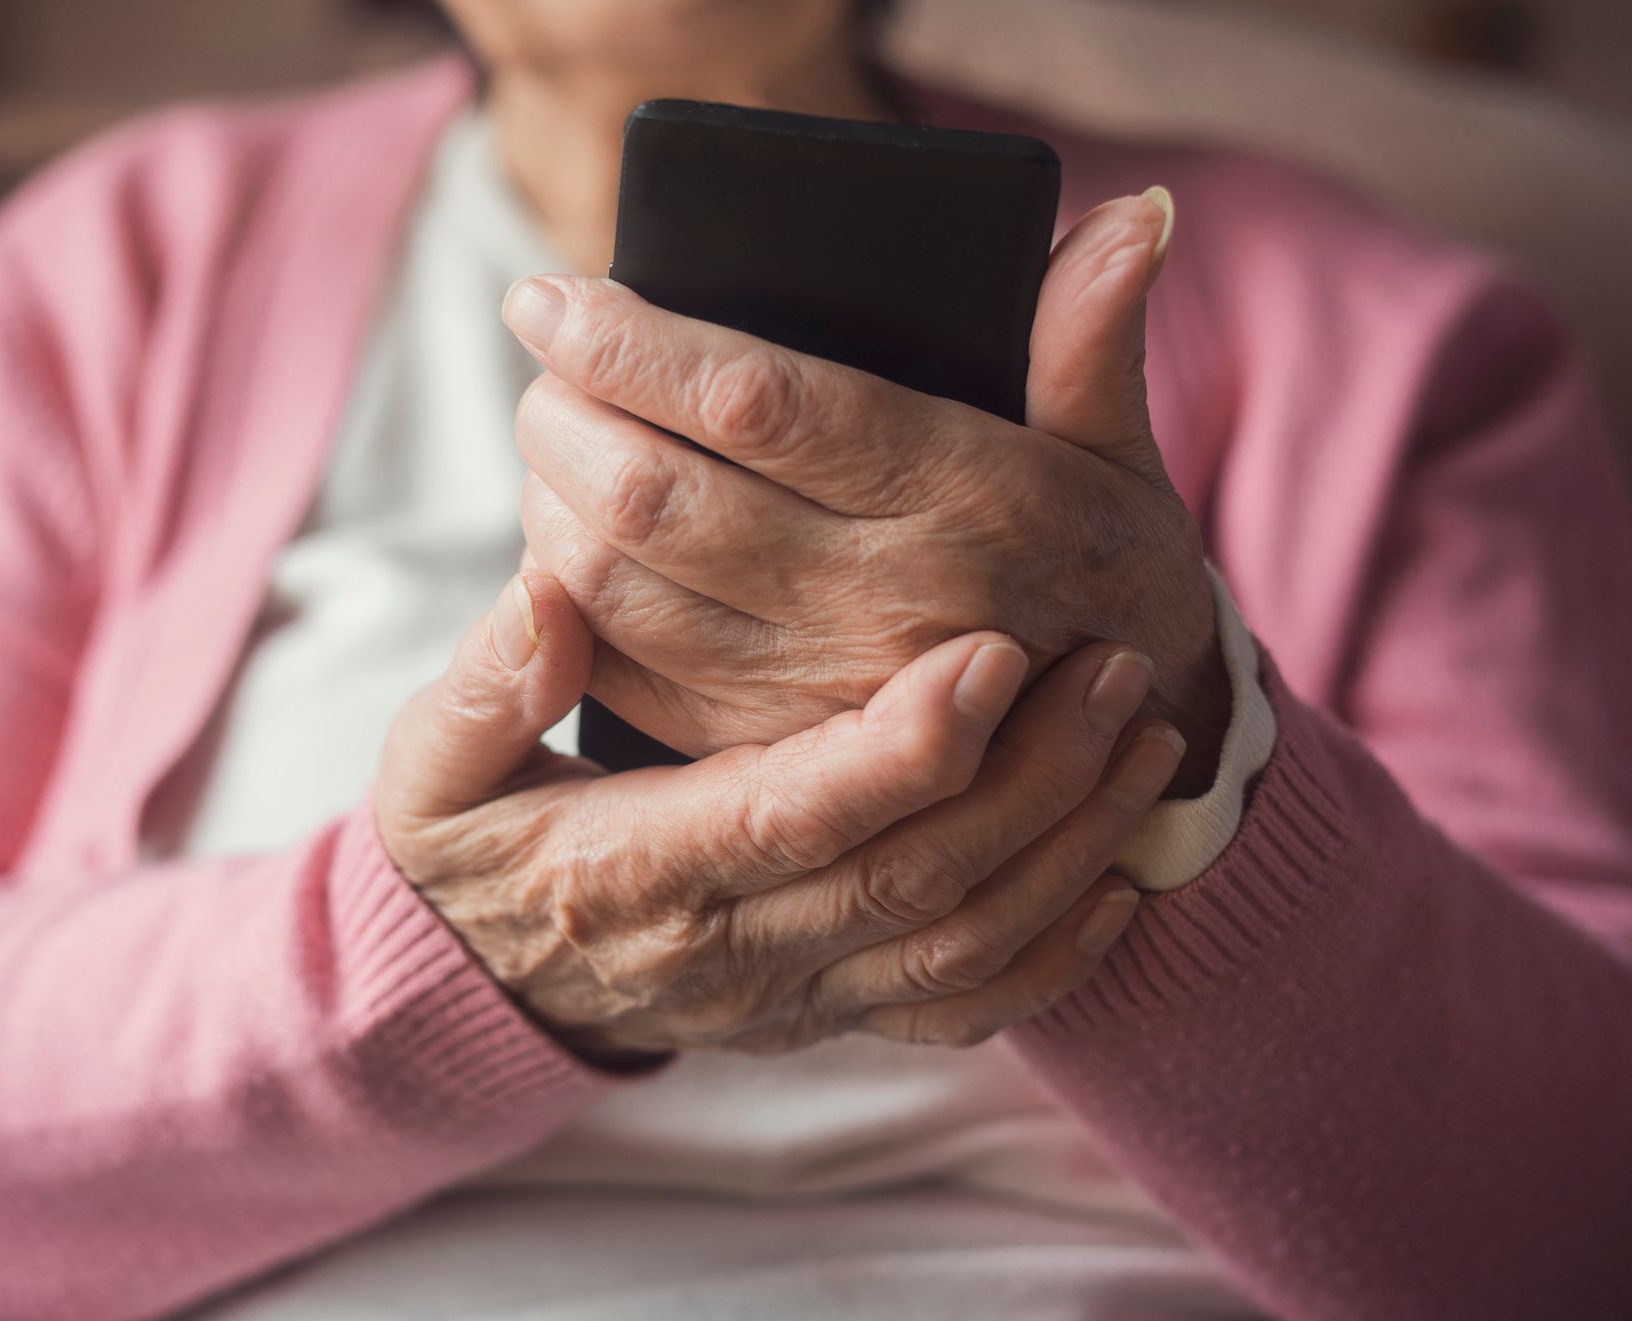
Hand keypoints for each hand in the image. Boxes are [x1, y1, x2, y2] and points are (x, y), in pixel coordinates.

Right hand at [374, 571, 1185, 1058]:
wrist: (487, 979)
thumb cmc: (471, 846)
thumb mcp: (431, 767)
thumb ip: (479, 687)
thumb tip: (545, 597)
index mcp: (636, 874)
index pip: (789, 819)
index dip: (898, 748)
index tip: (989, 654)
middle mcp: (730, 954)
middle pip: (909, 880)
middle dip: (1028, 777)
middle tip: (1113, 666)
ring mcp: (791, 998)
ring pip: (959, 948)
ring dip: (1066, 848)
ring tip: (1145, 738)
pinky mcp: (832, 1017)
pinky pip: (964, 1015)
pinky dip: (1056, 957)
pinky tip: (1119, 880)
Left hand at [507, 190, 1229, 791]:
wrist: (1108, 743)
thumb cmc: (1094, 565)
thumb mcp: (1117, 452)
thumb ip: (1091, 337)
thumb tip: (1131, 214)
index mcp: (969, 500)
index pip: (760, 404)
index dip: (633, 345)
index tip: (551, 297)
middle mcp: (885, 602)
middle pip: (658, 497)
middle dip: (566, 418)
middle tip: (541, 365)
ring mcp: (816, 691)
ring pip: (619, 591)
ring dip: (552, 504)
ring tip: (552, 439)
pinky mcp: (764, 753)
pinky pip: (622, 675)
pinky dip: (571, 603)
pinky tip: (569, 543)